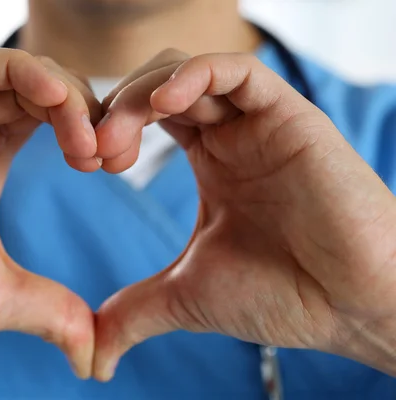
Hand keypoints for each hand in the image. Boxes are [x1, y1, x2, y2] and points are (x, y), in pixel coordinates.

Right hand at [0, 49, 101, 377]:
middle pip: (45, 90)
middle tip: (108, 157)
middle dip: (90, 112)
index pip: (53, 118)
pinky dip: (26, 72)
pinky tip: (57, 102)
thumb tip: (94, 359)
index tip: (114, 167)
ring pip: (21, 72)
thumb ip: (54, 314)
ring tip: (86, 145)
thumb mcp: (0, 299)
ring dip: (66, 96)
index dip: (93, 131)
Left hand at [93, 49, 395, 379]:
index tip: (86, 165)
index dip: (107, 128)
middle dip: (114, 110)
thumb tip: (91, 358)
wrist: (349, 308)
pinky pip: (238, 71)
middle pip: (157, 88)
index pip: (145, 115)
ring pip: (188, 71)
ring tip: (117, 140)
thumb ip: (135, 313)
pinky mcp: (289, 117)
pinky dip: (195, 75)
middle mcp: (230, 136)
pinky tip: (162, 105)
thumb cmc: (280, 295)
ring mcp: (258, 123)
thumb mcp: (187, 297)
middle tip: (93, 154)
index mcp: (208, 161)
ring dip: (140, 94)